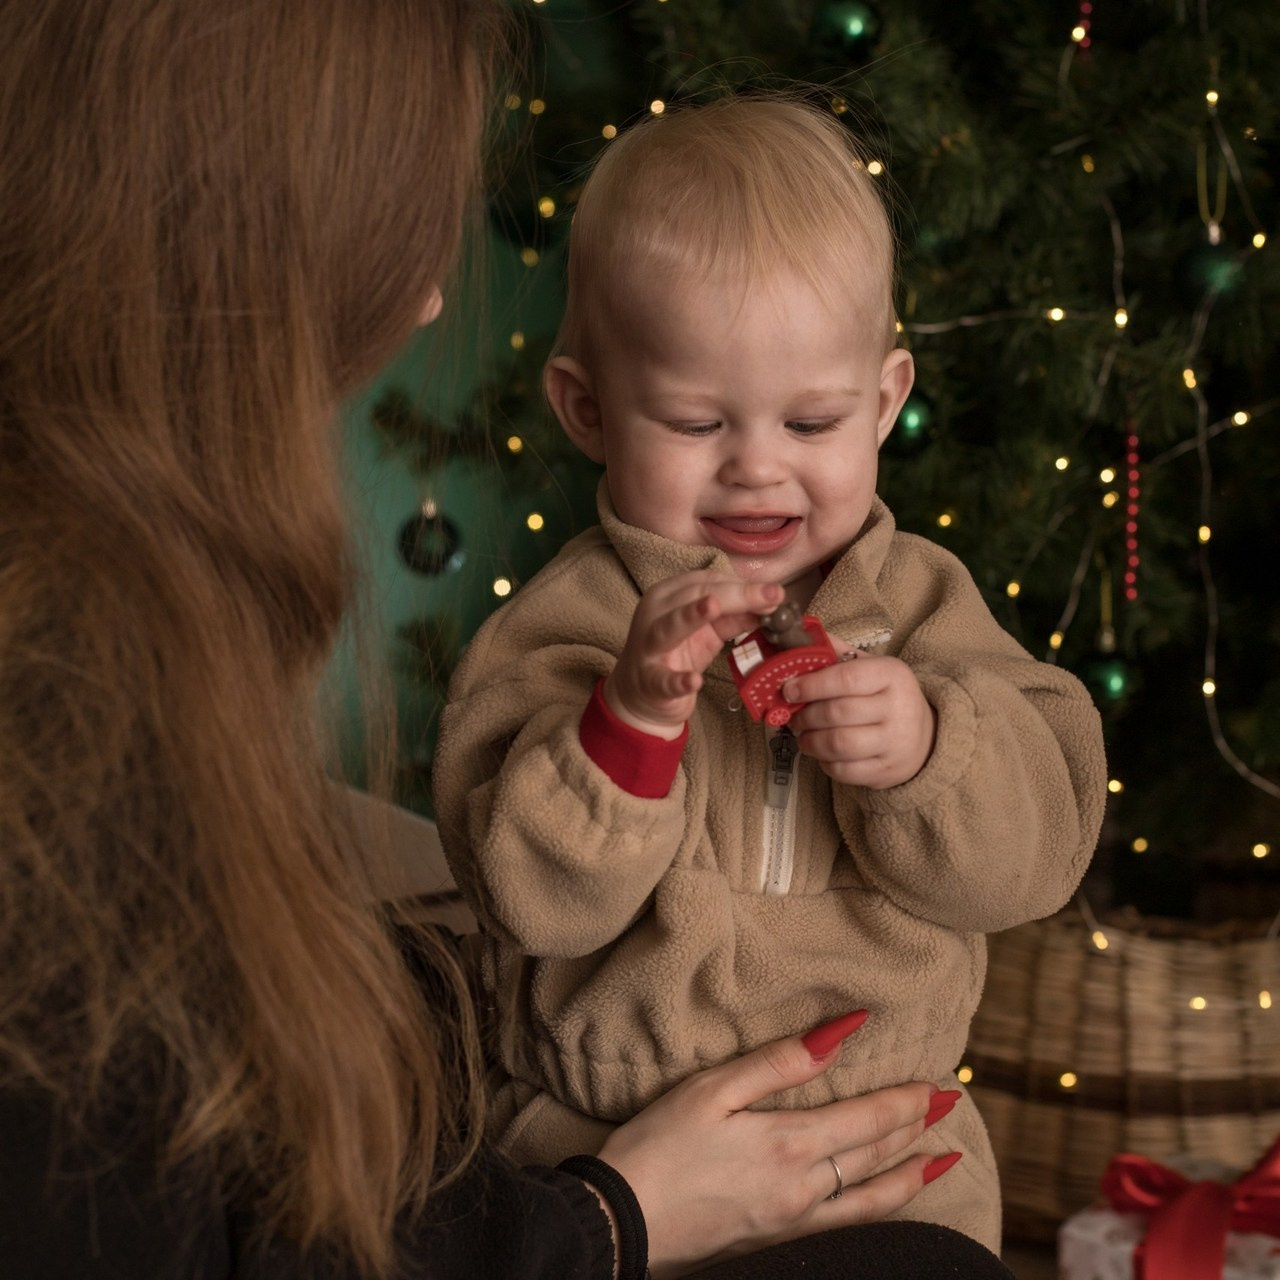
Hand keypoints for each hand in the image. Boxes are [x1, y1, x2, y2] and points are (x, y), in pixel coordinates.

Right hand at [597, 1019, 946, 1277]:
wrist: (623, 1222)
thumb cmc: (659, 1146)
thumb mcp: (713, 1090)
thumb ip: (779, 1063)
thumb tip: (840, 1034)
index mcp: (789, 1144)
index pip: (867, 1120)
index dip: (905, 1101)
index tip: (937, 1084)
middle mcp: (802, 1189)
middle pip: (875, 1156)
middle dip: (916, 1130)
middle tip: (950, 1107)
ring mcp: (792, 1221)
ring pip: (870, 1200)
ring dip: (909, 1176)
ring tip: (941, 1161)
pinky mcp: (776, 1241)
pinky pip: (847, 1226)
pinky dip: (880, 1210)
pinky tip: (884, 1204)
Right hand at [605, 573, 783, 737]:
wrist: (640, 694)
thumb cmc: (677, 653)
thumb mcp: (710, 631)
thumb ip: (736, 616)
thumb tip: (772, 601)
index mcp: (670, 595)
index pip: (708, 581)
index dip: (742, 585)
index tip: (775, 592)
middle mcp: (655, 613)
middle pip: (695, 595)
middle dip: (736, 595)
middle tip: (773, 595)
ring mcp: (649, 646)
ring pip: (669, 626)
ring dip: (690, 616)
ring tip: (713, 607)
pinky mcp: (649, 680)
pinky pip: (663, 680)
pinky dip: (678, 681)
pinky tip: (694, 680)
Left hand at [784, 651, 936, 788]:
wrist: (925, 736)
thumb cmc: (886, 696)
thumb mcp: (871, 666)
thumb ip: (837, 653)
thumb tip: (798, 639)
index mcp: (892, 675)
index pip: (846, 678)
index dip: (811, 685)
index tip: (789, 691)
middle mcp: (898, 708)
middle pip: (837, 713)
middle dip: (805, 716)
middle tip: (793, 717)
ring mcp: (895, 743)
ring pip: (838, 744)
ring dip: (810, 741)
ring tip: (803, 736)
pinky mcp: (887, 771)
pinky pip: (844, 770)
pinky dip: (824, 762)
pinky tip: (822, 753)